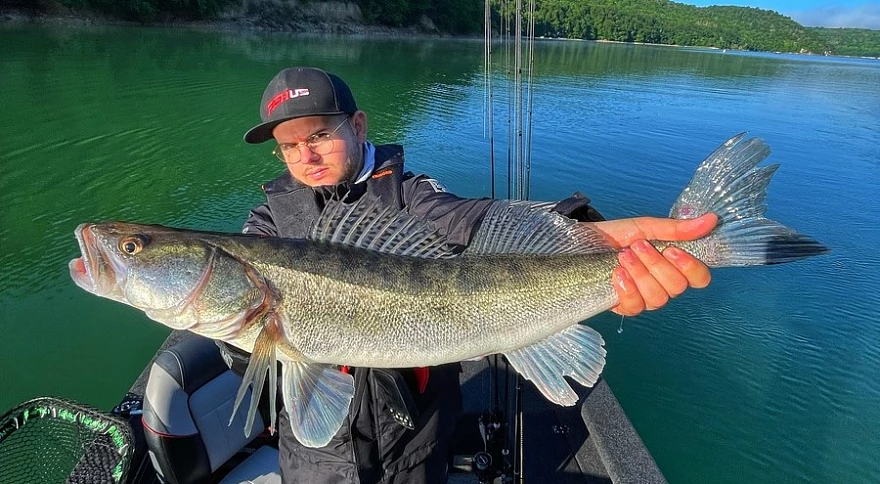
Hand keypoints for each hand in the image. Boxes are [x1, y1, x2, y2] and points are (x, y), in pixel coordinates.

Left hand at [592, 213, 717, 315]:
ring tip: (623, 256)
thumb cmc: (616, 235)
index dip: (691, 268)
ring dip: (641, 274)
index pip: (699, 278)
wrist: (582, 242)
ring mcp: (644, 297)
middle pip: (677, 287)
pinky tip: (617, 274)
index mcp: (673, 265)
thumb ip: (676, 229)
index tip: (672, 250)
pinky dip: (628, 289)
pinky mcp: (624, 306)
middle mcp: (662, 284)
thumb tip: (711, 219)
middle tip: (638, 246)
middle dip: (657, 264)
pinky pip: (635, 307)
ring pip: (657, 298)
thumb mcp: (645, 227)